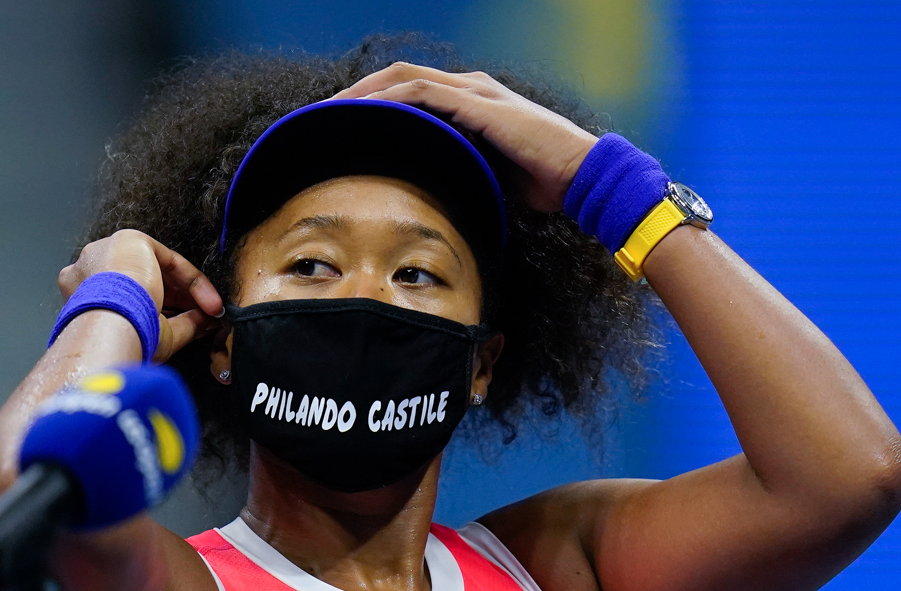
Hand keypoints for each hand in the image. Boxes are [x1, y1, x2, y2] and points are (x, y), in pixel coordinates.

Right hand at [58, 230, 223, 361]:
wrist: (110, 322)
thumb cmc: (121, 337)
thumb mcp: (155, 335)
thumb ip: (181, 326)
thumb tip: (204, 323)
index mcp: (84, 297)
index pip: (131, 300)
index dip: (165, 313)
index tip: (189, 324)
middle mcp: (90, 272)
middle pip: (144, 282)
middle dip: (178, 301)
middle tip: (202, 318)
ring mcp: (105, 252)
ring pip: (156, 269)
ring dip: (187, 292)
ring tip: (209, 312)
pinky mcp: (128, 240)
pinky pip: (167, 259)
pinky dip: (191, 281)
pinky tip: (208, 301)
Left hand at [334, 63, 597, 211]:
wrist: (581, 175)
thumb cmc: (543, 184)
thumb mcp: (490, 178)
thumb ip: (461, 175)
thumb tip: (432, 201)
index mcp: (469, 104)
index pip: (409, 95)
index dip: (371, 107)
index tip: (338, 129)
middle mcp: (468, 89)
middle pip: (396, 79)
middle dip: (355, 95)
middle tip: (319, 116)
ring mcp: (472, 91)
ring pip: (401, 80)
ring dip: (361, 95)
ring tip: (327, 113)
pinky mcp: (477, 102)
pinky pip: (420, 93)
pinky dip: (386, 100)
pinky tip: (360, 114)